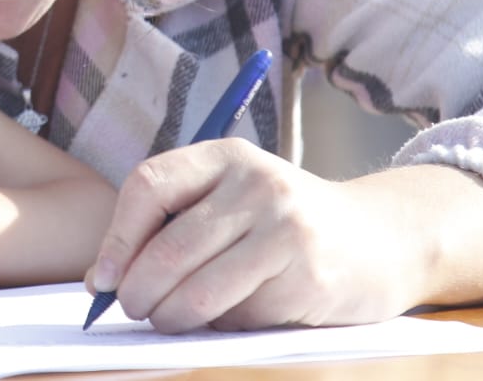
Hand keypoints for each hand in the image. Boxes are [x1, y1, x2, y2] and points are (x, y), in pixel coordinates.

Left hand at [87, 141, 482, 332]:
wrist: (380, 239)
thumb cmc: (283, 225)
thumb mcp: (233, 199)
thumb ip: (177, 225)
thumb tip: (106, 280)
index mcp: (226, 156)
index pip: (149, 185)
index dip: (117, 238)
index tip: (103, 278)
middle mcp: (256, 183)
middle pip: (169, 247)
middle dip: (138, 291)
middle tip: (133, 309)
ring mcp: (286, 228)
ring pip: (199, 290)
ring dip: (170, 317)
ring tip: (167, 320)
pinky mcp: (308, 275)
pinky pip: (240, 315)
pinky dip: (221, 327)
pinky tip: (229, 317)